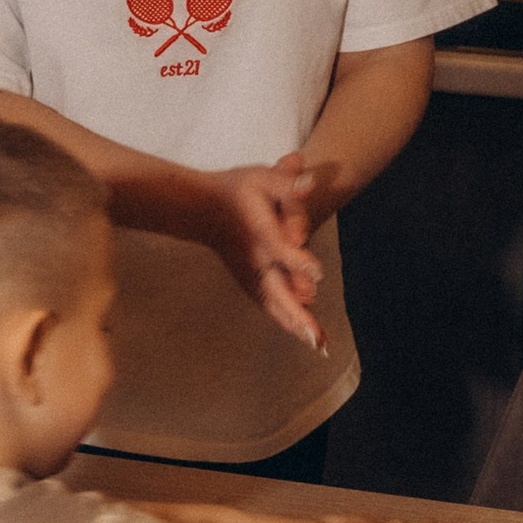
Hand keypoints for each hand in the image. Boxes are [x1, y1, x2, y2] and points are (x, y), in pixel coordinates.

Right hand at [200, 161, 325, 345]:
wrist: (202, 208)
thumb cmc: (237, 190)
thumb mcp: (260, 177)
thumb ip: (286, 182)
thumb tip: (309, 180)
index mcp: (257, 233)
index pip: (277, 250)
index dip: (296, 261)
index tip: (318, 273)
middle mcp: (254, 260)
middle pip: (276, 292)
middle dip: (297, 315)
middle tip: (317, 338)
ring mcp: (250, 275)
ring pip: (276, 304)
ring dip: (297, 325)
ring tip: (321, 345)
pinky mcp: (251, 283)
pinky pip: (273, 306)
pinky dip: (290, 322)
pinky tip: (310, 337)